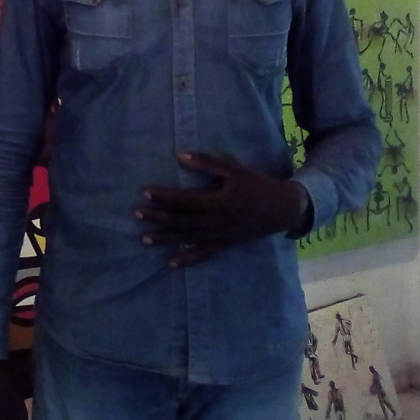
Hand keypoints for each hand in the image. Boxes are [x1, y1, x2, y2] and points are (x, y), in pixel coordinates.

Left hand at [135, 152, 309, 266]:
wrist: (283, 209)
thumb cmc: (257, 185)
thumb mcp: (235, 169)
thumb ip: (207, 163)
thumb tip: (179, 156)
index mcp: (217, 201)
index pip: (184, 200)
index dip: (164, 197)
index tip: (145, 193)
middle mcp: (216, 221)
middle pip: (181, 220)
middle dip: (157, 217)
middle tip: (136, 214)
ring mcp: (220, 235)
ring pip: (187, 238)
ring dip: (165, 239)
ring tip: (144, 239)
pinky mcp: (225, 244)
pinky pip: (203, 254)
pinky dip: (187, 259)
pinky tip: (170, 263)